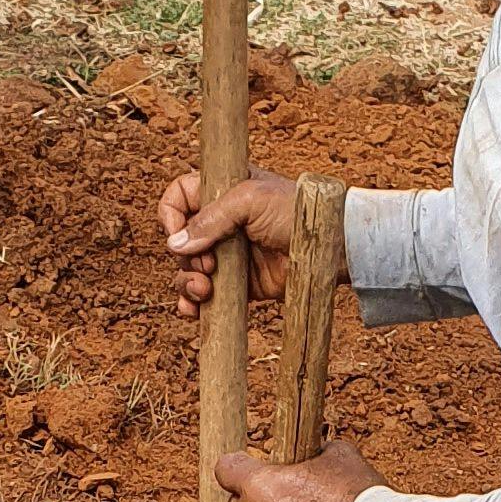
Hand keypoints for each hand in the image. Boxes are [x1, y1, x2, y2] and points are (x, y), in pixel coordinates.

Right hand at [161, 169, 299, 317]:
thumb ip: (211, 217)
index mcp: (223, 192)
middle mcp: (222, 223)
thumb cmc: (297, 213)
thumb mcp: (251, 200)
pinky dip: (194, 304)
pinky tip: (193, 309)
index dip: (171, 214)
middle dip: (185, 257)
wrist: (329, 248)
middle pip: (181, 240)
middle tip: (206, 265)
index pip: (180, 196)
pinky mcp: (240, 284)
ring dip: (187, 282)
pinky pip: (207, 295)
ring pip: (189, 269)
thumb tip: (176, 244)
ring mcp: (229, 255)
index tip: (178, 233)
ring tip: (203, 290)